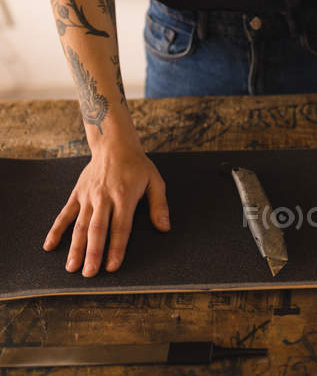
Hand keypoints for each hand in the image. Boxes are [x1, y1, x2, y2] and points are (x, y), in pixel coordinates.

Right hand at [42, 148, 169, 276]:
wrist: (114, 145)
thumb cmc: (138, 166)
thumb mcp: (155, 181)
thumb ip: (159, 206)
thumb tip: (164, 228)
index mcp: (124, 196)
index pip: (120, 227)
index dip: (117, 247)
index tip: (113, 266)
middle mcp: (104, 197)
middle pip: (97, 229)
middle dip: (93, 253)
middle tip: (89, 274)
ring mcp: (88, 196)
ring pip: (80, 225)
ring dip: (75, 247)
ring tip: (72, 268)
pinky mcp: (77, 193)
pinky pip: (65, 214)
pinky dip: (56, 230)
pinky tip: (49, 246)